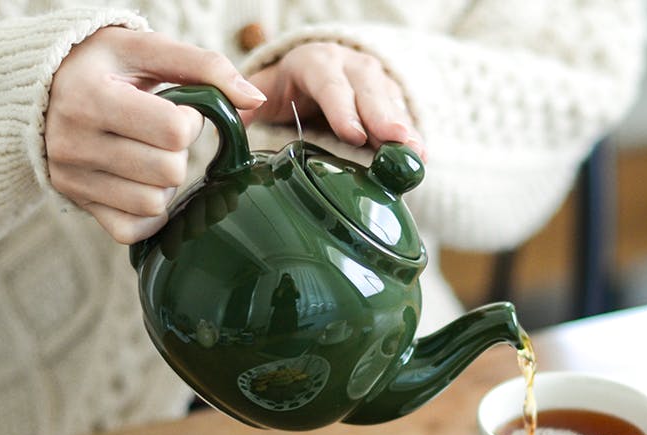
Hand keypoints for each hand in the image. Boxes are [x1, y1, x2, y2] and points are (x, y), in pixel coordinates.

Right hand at [45, 28, 266, 243]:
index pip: (172, 131)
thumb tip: (255, 99)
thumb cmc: (103, 62)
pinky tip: (143, 183)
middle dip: (178, 152)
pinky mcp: (75, 201)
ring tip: (148, 154)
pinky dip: (149, 213)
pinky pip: (130, 230)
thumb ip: (205, 65)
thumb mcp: (146, 47)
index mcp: (90, 96)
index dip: (189, 120)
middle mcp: (73, 141)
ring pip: (153, 204)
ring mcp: (71, 177)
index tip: (175, 107)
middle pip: (168, 171)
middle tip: (160, 132)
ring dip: (165, 182)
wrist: (43, 83)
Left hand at [242, 42, 425, 159]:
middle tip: (395, 141)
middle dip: (382, 115)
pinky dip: (413, 138)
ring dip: (404, 128)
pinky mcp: (390, 100)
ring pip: (390, 101)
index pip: (328, 81)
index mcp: (314, 62)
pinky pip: (404, 117)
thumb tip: (225, 124)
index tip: (352, 134)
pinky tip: (421, 160)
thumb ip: (245, 104)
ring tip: (415, 154)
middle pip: (367, 88)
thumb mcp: (265, 89)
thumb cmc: (290, 86)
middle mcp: (349, 66)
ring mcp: (374, 81)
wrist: (319, 73)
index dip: (341, 106)